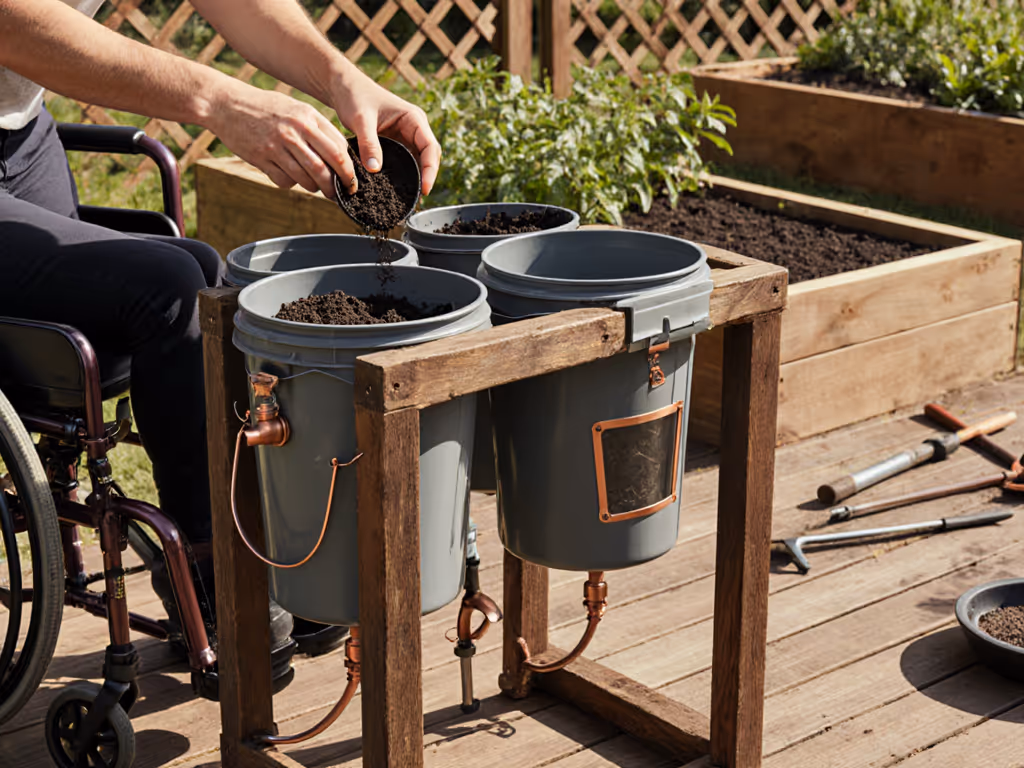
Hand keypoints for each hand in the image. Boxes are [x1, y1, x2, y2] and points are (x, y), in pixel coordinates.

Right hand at [208, 81, 356, 197]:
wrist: (226, 103)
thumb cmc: (266, 108)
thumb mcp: (295, 109)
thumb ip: (317, 128)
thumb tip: (341, 154)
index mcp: (307, 117)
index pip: (338, 149)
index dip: (348, 169)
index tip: (351, 180)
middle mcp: (294, 131)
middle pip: (325, 168)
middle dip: (337, 186)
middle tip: (341, 194)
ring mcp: (277, 145)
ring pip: (306, 178)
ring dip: (315, 188)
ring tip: (316, 187)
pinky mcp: (261, 157)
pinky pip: (284, 180)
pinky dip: (291, 184)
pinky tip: (289, 176)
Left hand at [330, 72, 441, 194]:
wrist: (344, 87)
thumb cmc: (354, 97)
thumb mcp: (360, 120)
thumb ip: (369, 143)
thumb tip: (375, 170)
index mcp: (413, 118)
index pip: (430, 147)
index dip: (430, 169)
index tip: (425, 188)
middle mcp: (415, 127)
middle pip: (430, 156)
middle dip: (427, 176)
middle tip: (418, 198)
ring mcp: (407, 135)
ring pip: (420, 160)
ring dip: (418, 177)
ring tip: (411, 197)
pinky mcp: (397, 142)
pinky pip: (407, 160)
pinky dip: (406, 174)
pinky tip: (399, 188)